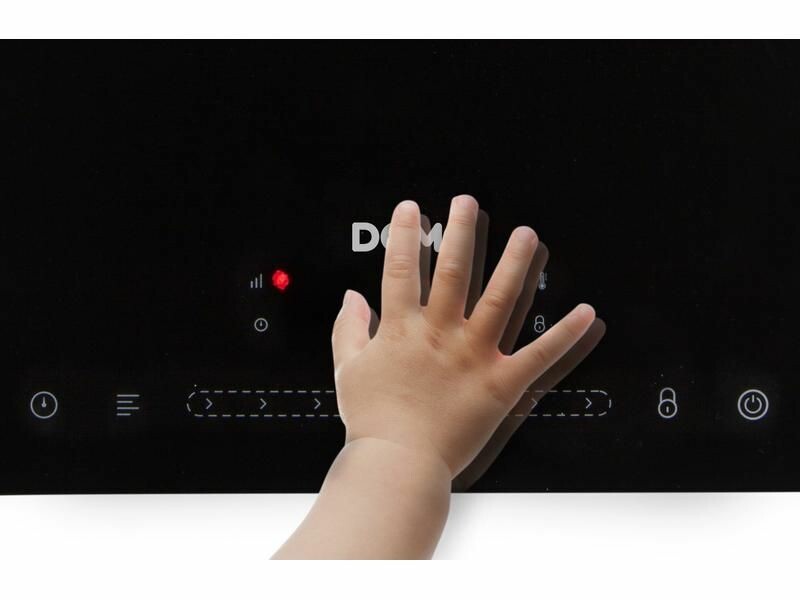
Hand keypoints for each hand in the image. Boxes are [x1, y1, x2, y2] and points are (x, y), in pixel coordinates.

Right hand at [332, 195, 596, 475]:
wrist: (397, 463)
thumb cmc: (372, 420)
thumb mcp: (348, 369)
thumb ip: (347, 329)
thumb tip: (350, 298)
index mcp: (402, 329)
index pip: (403, 268)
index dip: (406, 234)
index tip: (412, 210)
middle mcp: (440, 335)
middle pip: (454, 272)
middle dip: (461, 232)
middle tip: (469, 203)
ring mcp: (473, 356)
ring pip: (500, 300)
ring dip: (515, 263)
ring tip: (525, 235)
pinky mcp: (500, 384)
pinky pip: (538, 355)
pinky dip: (565, 334)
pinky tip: (586, 312)